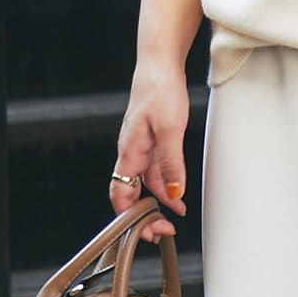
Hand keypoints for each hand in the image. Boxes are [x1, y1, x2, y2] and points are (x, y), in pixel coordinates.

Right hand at [111, 58, 189, 241]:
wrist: (159, 64)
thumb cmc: (161, 90)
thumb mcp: (171, 130)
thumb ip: (171, 164)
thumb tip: (174, 195)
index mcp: (129, 152)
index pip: (120, 195)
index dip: (130, 218)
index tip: (150, 232)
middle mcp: (130, 153)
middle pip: (130, 194)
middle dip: (144, 216)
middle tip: (164, 232)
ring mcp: (139, 147)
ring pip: (144, 184)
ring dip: (158, 202)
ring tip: (175, 217)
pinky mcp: (150, 141)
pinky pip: (153, 171)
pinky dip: (164, 185)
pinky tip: (177, 194)